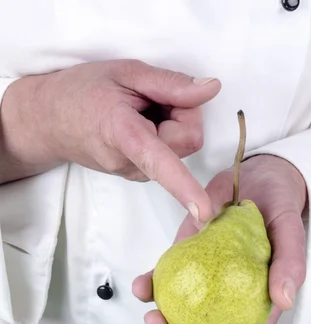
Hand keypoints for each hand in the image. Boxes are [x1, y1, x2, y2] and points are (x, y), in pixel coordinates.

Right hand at [0, 59, 220, 220]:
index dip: (184, 186)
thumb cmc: (83, 91)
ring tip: (139, 110)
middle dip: (183, 114)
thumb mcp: (125, 72)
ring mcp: (133, 174)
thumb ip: (169, 83)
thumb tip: (211, 90)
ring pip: (179, 150)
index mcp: (123, 135)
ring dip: (171, 124)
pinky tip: (138, 124)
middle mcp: (130, 164)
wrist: (48, 120)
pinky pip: (168, 156)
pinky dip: (163, 136)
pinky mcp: (137, 176)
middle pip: (187, 140)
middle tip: (154, 97)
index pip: (159, 161)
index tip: (204, 213)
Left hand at [132, 154, 307, 323]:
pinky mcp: (181, 271)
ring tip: (152, 314)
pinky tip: (142, 285)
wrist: (254, 181)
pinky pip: (160, 290)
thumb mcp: (290, 230)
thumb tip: (284, 302)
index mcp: (256, 313)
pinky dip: (147, 292)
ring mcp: (200, 292)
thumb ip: (290, 264)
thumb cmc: (278, 209)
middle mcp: (226, 309)